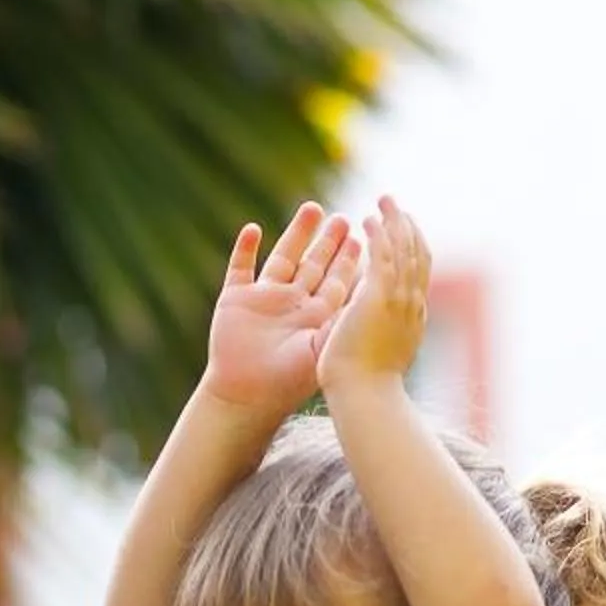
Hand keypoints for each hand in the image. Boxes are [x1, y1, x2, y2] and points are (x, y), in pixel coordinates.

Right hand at [205, 202, 361, 415]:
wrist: (247, 398)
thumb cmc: (288, 382)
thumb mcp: (321, 347)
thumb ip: (342, 320)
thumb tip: (371, 296)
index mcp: (314, 318)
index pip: (335, 282)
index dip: (348, 261)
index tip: (363, 238)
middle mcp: (291, 306)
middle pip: (312, 265)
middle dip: (328, 241)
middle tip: (343, 218)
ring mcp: (263, 300)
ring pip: (282, 258)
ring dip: (296, 234)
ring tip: (312, 208)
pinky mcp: (235, 300)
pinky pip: (239, 267)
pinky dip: (244, 249)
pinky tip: (253, 229)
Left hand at [316, 196, 427, 397]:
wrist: (365, 397)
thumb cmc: (366, 389)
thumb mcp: (383, 356)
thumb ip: (384, 336)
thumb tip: (380, 333)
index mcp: (414, 317)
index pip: (420, 273)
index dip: (413, 248)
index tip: (403, 231)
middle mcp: (412, 304)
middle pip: (417, 254)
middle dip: (407, 226)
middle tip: (394, 204)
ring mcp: (398, 299)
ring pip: (403, 249)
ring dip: (394, 221)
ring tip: (383, 200)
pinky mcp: (378, 296)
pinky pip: (382, 255)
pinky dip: (378, 233)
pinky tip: (367, 219)